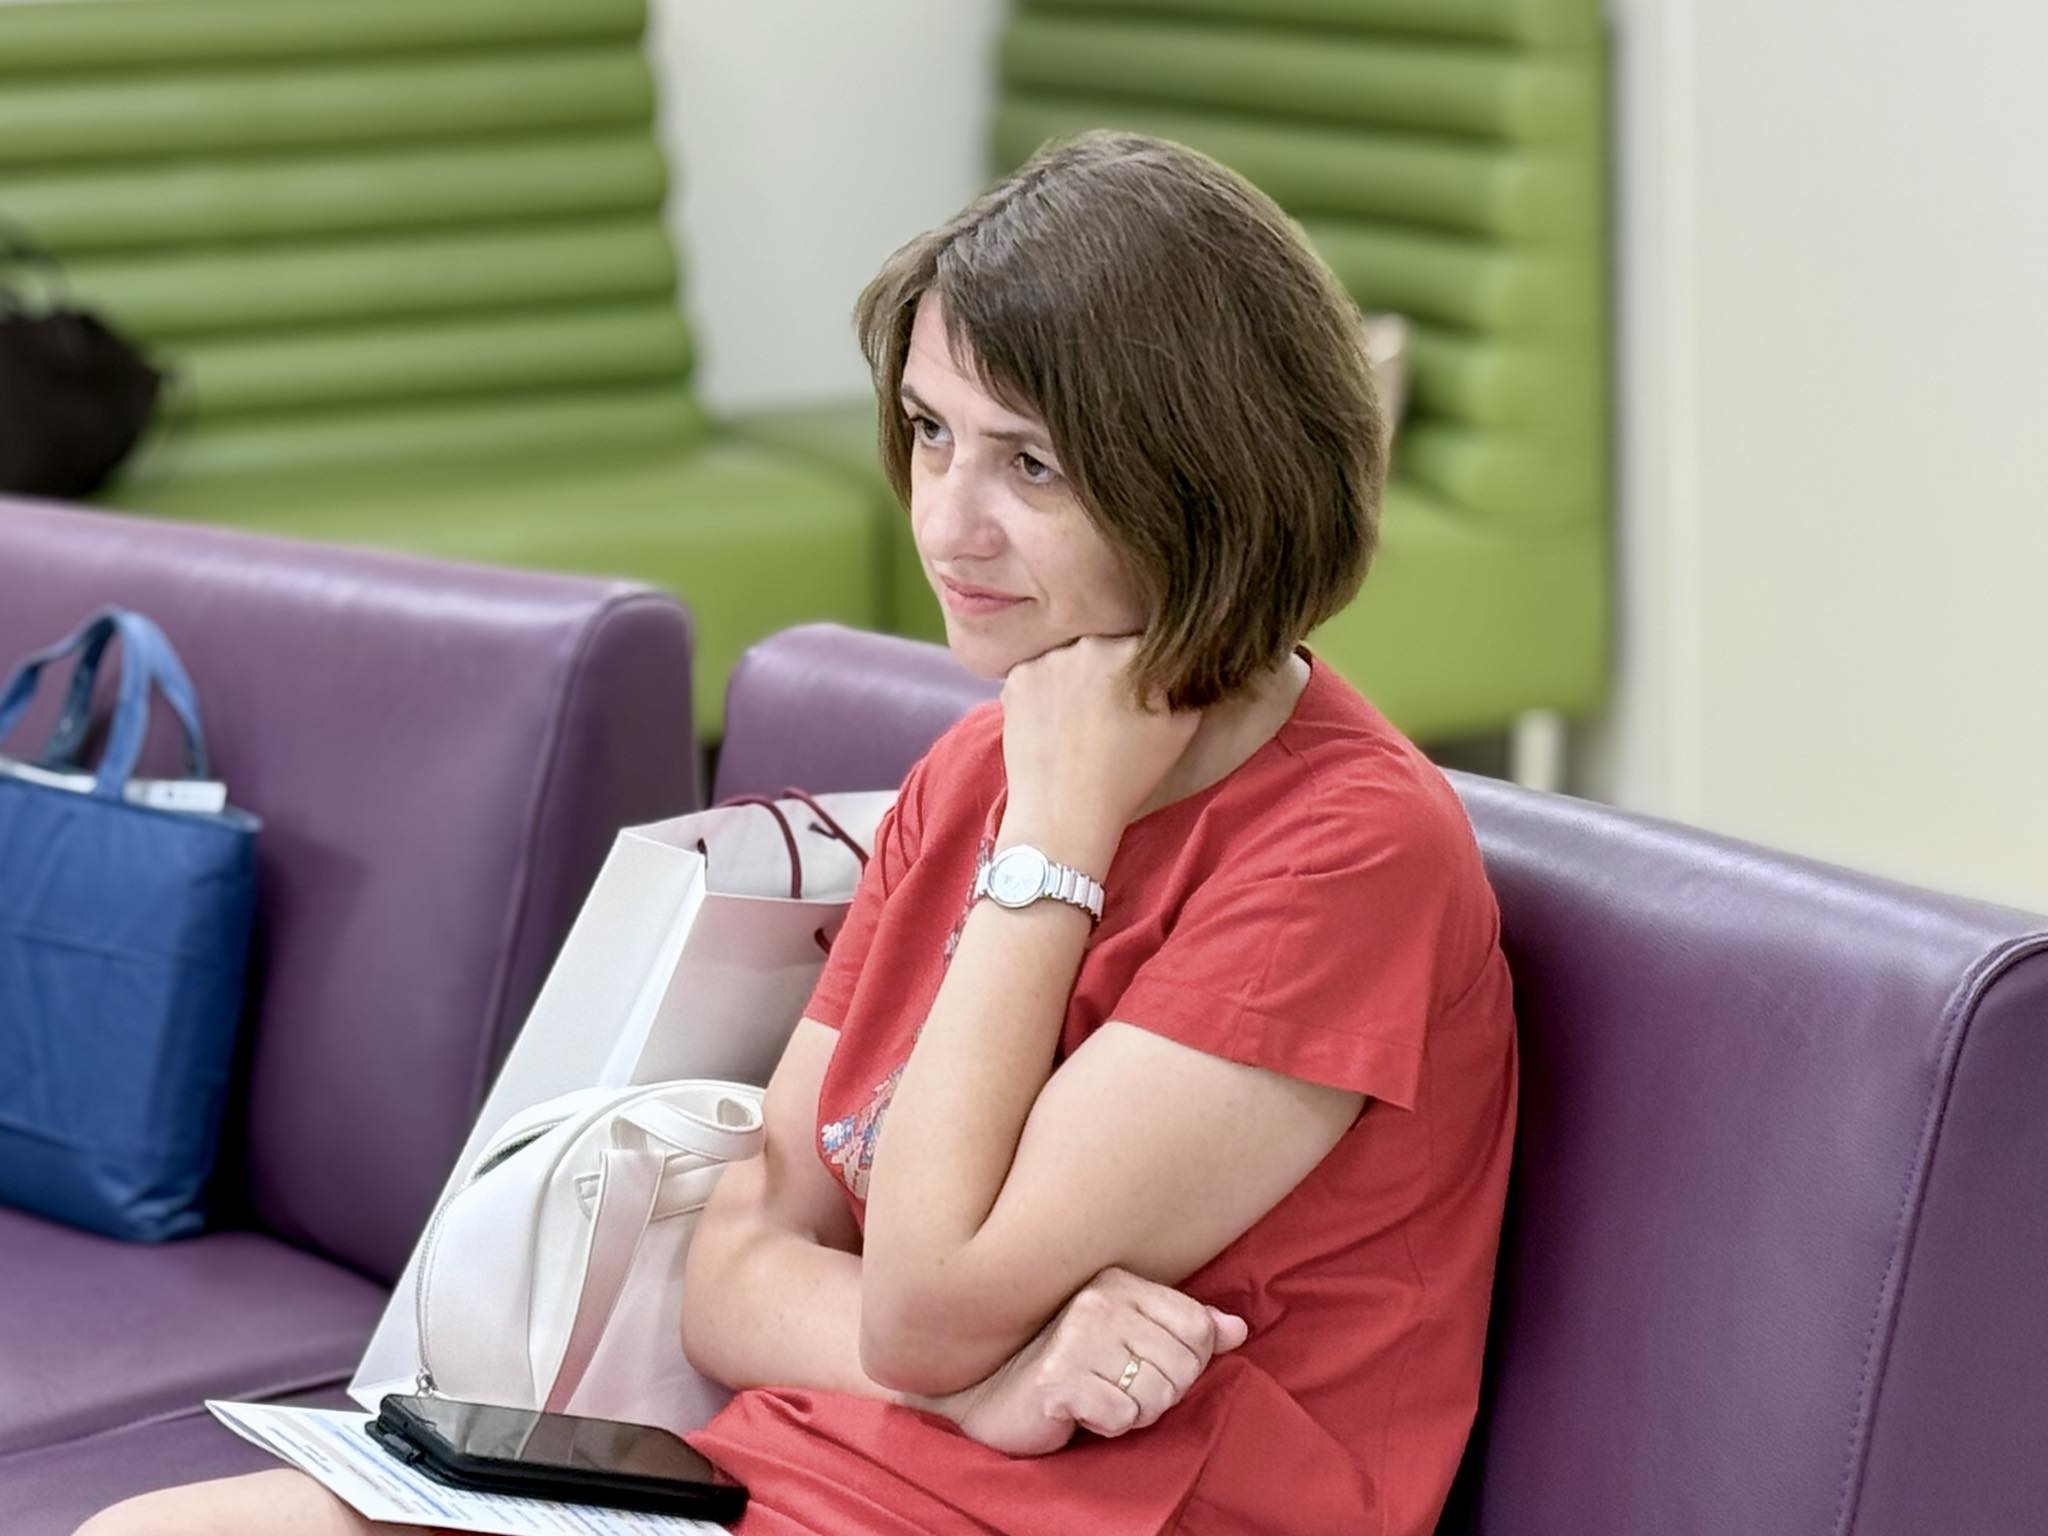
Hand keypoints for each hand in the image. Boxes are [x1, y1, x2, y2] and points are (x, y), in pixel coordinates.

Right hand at [917, 1267, 1247, 1457]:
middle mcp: (1101, 1299)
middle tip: (1114, 1387)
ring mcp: (1078, 1336)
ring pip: (1158, 1397)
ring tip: (1097, 1397)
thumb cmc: (1066, 1364)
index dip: (1185, 1363)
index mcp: (1122, 1282)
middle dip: (1158, 1393)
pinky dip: (1106, 1425)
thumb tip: (1239, 1330)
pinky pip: (1123, 1417)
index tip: (1145, 1366)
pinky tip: (1077, 1411)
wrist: (986, 1392)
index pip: (1200, 1328)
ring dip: (1132, 1412)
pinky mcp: (1059, 1378)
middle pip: (1183, 1368)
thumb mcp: (1129, 1337)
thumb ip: (1186, 1328)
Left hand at [998, 636, 1201, 856]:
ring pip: (1064, 659)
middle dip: (1104, 671)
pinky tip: (1050, 723)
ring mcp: (1047, 660)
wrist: (1065, 813)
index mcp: (1133, 651)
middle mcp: (1088, 644)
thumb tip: (1184, 660)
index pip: (1140, 643)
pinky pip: (1033, 675)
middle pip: (1100, 646)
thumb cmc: (1129, 774)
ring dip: (1070, 679)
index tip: (1135, 695)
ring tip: (1075, 721)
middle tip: (1103, 710)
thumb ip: (1185, 681)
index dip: (1140, 669)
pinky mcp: (1016, 679)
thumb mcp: (1181, 725)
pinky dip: (1041, 693)